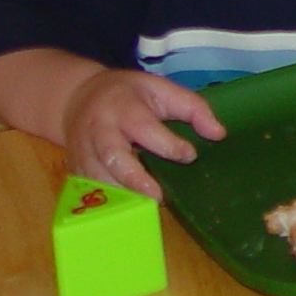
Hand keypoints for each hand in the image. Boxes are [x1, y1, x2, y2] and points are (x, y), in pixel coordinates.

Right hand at [59, 67, 224, 199]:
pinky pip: (90, 188)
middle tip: (159, 197)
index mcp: (122, 106)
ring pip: (98, 177)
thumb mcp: (161, 89)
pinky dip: (109, 200)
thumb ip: (193, 108)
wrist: (78, 96)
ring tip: (147, 205)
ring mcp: (84, 149)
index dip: (167, 144)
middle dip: (135, 179)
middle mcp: (99, 129)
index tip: (189, 155)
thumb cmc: (128, 94)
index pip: (143, 127)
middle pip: (112, 155)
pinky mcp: (77, 167)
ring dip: (122, 194)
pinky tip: (130, 207)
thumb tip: (219, 134)